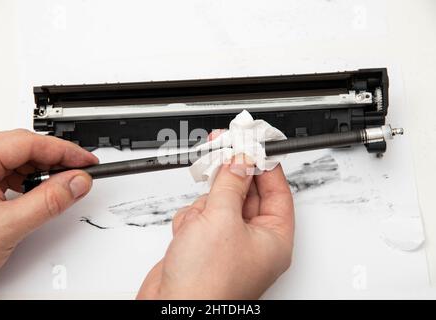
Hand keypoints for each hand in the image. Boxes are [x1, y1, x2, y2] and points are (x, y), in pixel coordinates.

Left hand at [0, 129, 97, 277]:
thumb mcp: (7, 226)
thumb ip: (48, 202)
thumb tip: (77, 182)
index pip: (28, 143)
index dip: (63, 150)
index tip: (87, 160)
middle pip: (24, 147)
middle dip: (56, 159)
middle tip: (80, 171)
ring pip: (18, 159)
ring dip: (43, 170)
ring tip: (63, 183)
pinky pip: (9, 173)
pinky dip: (30, 181)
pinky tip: (40, 190)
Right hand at [138, 154, 293, 298]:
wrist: (170, 310)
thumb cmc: (206, 284)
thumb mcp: (222, 220)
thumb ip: (230, 184)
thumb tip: (239, 161)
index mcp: (273, 239)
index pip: (276, 190)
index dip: (264, 164)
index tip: (252, 143)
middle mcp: (253, 241)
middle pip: (246, 192)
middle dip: (230, 176)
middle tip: (222, 148)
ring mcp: (227, 243)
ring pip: (220, 201)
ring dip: (205, 204)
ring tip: (198, 218)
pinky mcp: (203, 245)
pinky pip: (201, 216)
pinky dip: (191, 219)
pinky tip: (187, 235)